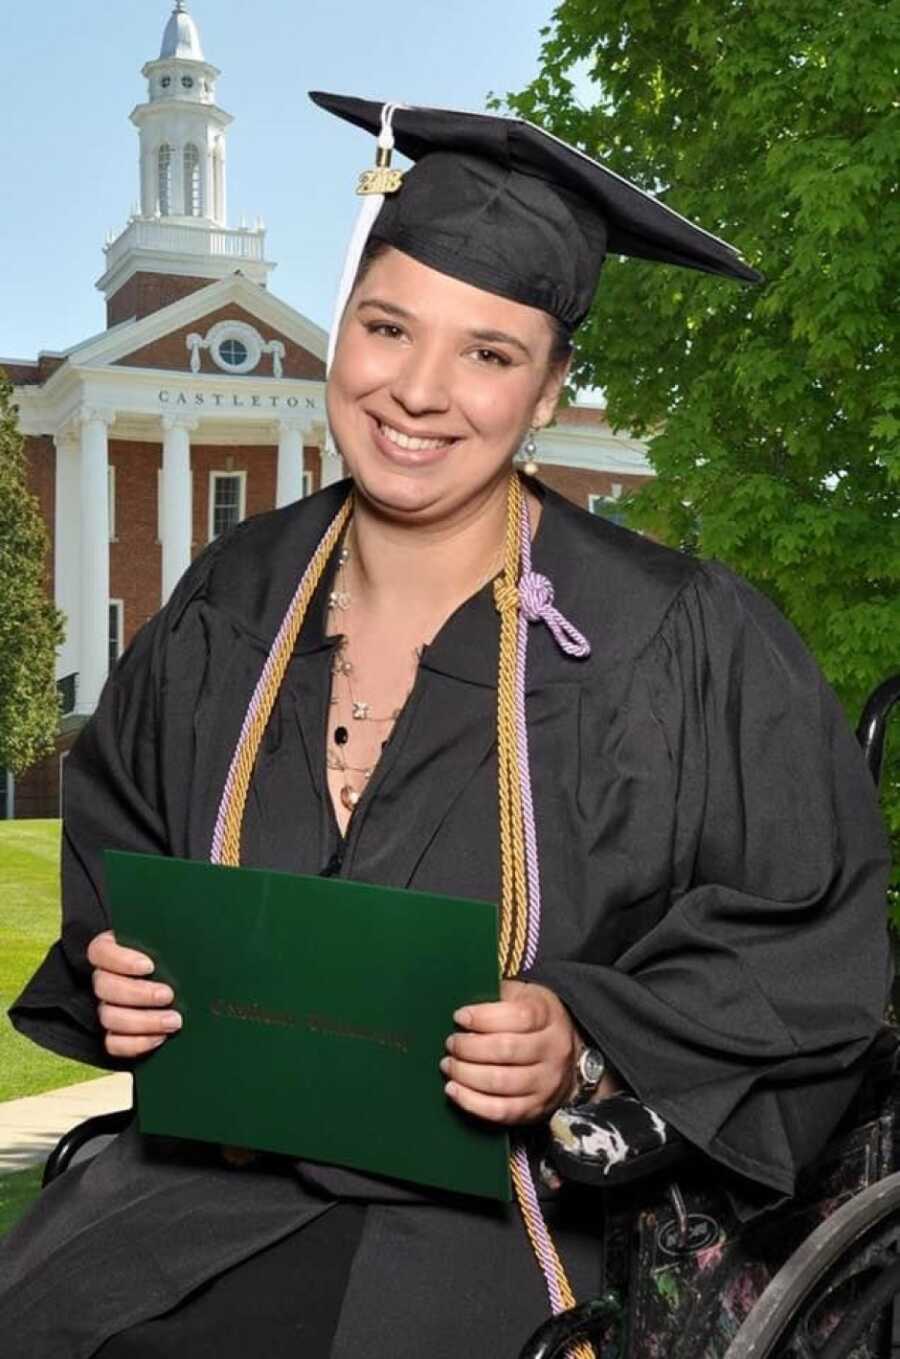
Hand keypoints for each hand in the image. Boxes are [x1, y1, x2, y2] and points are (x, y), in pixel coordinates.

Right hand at [87, 929, 181, 1057]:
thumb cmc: (180, 956)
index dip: (121, 960)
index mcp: (112, 951)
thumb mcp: (176, 942)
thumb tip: (200, 935)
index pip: (101, 952)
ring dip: (142, 1021)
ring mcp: (107, 1007)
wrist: (184, 985)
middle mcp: (104, 979)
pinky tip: (160, 1039)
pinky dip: (135, 1044)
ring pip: (109, 1016)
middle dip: (138, 993)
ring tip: (174, 1020)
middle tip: (168, 995)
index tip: (149, 966)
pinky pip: (113, 1044)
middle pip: (104, 987)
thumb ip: (177, 937)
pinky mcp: (115, 1034)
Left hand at [441, 980, 578, 1125]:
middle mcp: (553, 1050)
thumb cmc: (532, 1022)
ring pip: (501, 1082)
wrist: (565, 1056)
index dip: (484, 1017)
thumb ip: (497, 999)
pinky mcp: (536, 1108)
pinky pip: (501, 1110)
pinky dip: (472, 1102)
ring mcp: (547, 1082)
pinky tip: (454, 1090)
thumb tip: (462, 1012)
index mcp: (549, 1016)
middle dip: (469, 1047)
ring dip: (466, 1074)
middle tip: (451, 1043)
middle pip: (506, 1049)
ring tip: (449, 1065)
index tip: (459, 1017)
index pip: (519, 1016)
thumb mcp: (523, 998)